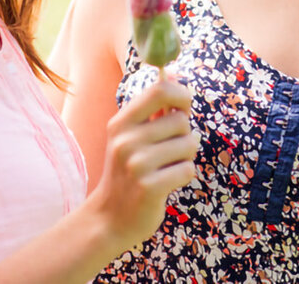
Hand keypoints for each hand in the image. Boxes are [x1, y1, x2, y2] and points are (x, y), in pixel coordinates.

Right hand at [85, 77, 198, 252]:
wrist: (110, 218)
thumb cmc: (129, 172)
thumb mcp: (131, 138)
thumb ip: (152, 112)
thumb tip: (179, 79)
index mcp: (121, 123)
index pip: (160, 90)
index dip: (181, 94)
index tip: (184, 107)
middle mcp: (125, 140)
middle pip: (181, 120)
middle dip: (184, 136)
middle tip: (169, 152)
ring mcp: (136, 164)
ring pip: (188, 145)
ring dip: (185, 157)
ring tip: (166, 168)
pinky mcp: (148, 187)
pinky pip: (187, 169)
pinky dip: (184, 176)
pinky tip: (167, 183)